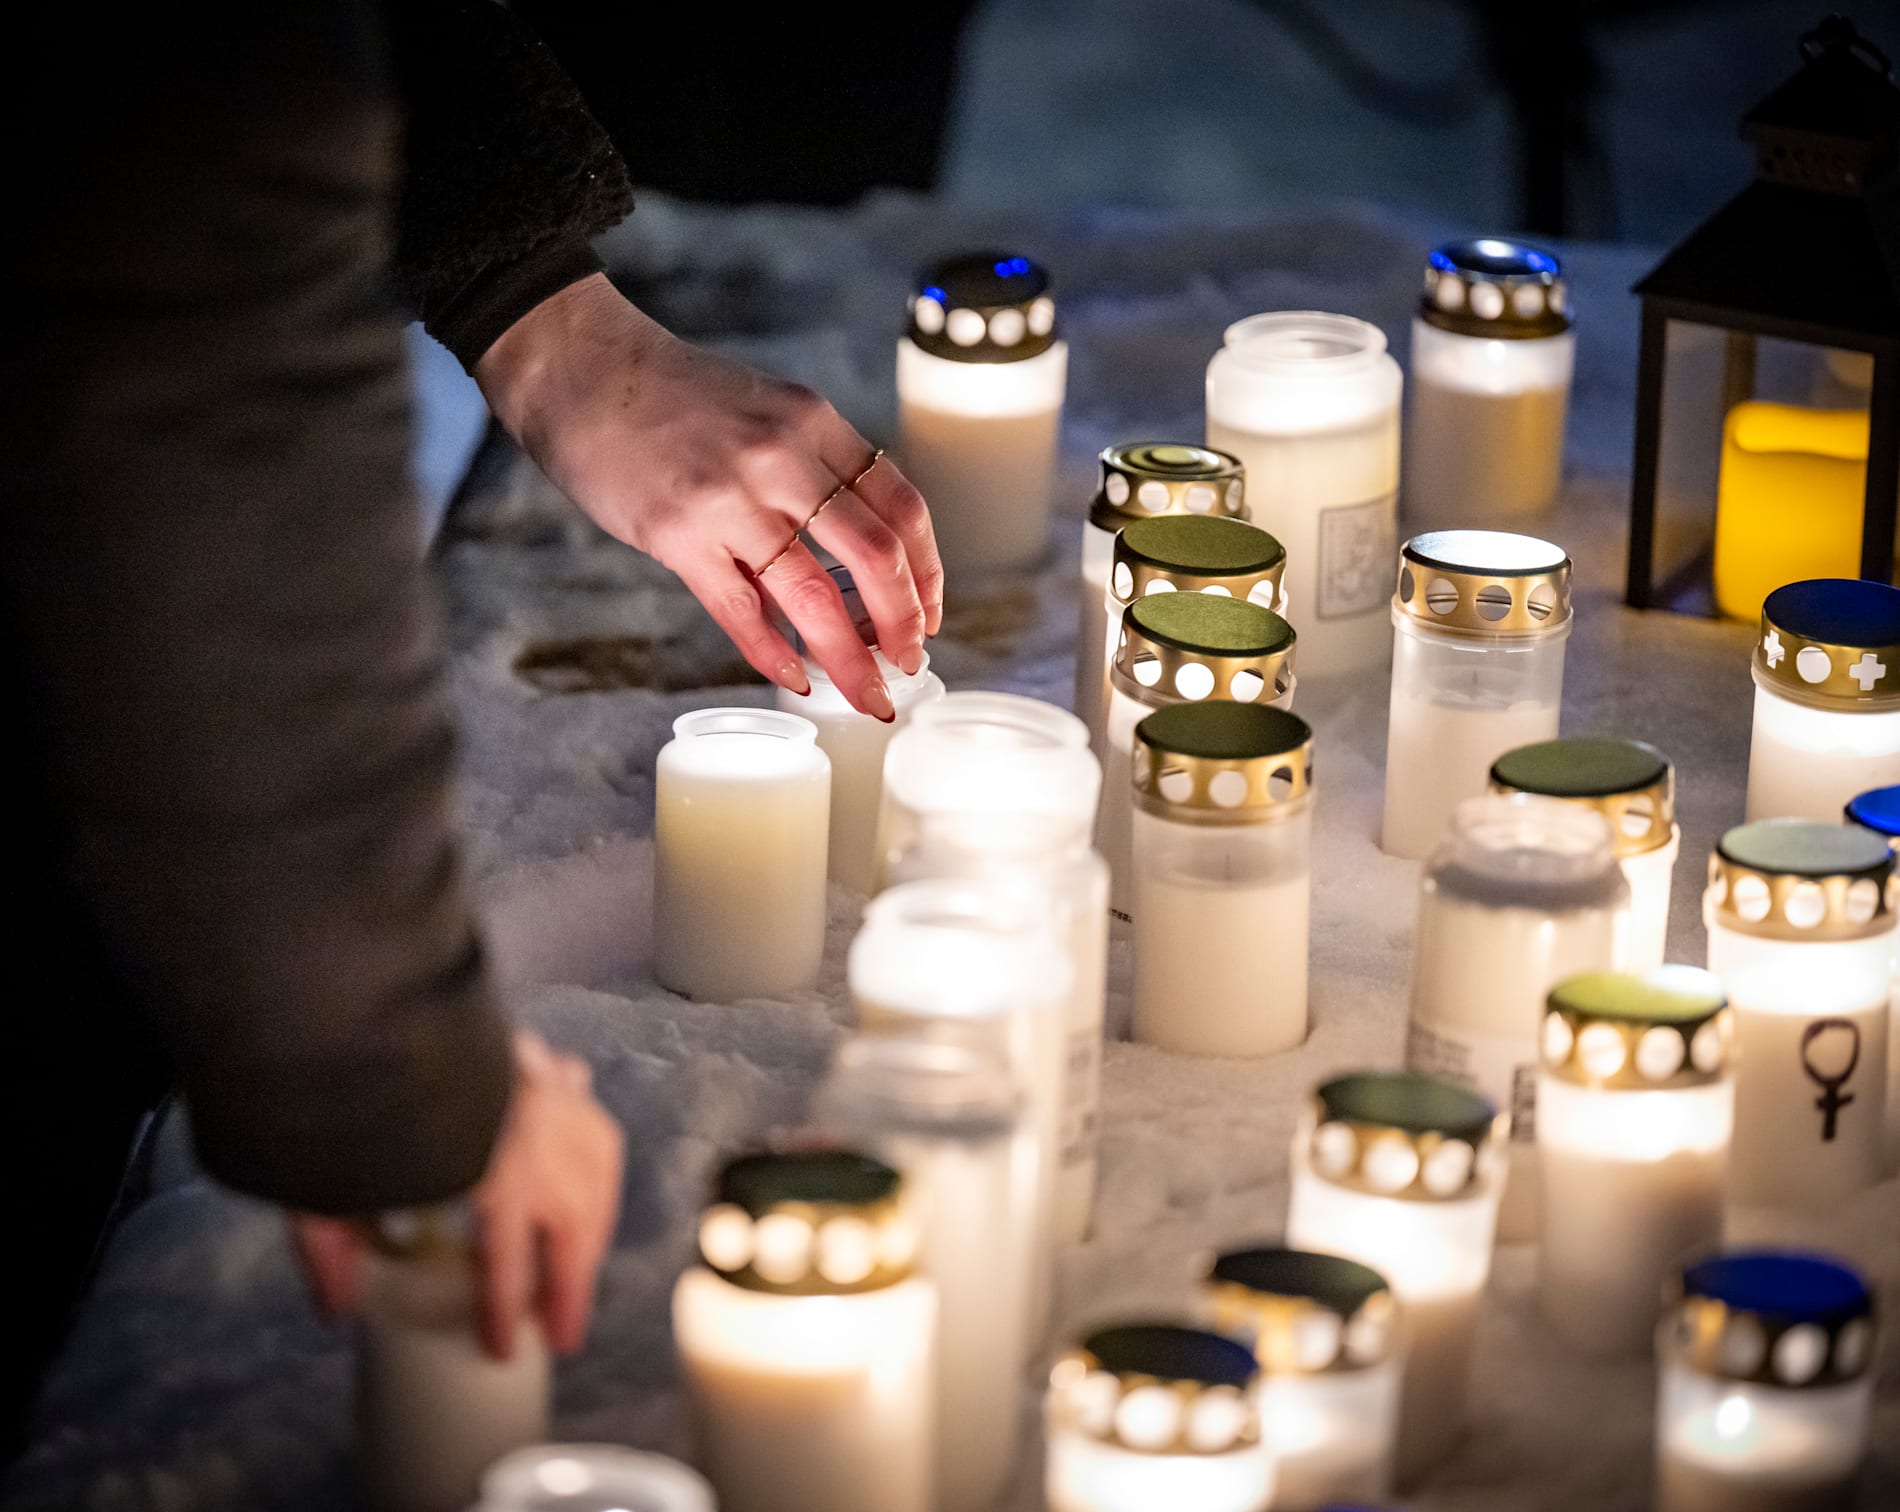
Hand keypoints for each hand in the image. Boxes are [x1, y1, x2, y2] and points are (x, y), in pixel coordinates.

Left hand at [291, 1030, 623, 1358]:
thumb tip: (337, 1309)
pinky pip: (583, 1104)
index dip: (510, 1313)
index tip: (507, 1350)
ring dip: (595, 1221)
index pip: (510, 1261)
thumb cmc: (342, 1084)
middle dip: (572, 1283)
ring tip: (582, 1258)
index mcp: (490, 1166)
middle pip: (574, 1223)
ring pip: (596, 1169)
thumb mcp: (319, 1182)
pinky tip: (589, 1160)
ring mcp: (542, 1092)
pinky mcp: (533, 1060)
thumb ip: (329, 1247)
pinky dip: (591, 1141)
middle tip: (564, 1328)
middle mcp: (533, 1131)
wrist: (356, 996)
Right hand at [476, 274, 942, 719]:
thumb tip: (856, 550)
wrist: (580, 367)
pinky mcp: (677, 535)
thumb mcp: (766, 409)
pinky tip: (796, 679)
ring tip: (869, 696)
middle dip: (903, 624)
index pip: (902, 506)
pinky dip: (775, 655)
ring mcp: (729, 497)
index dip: (928, 572)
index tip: (929, 615)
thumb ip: (811, 468)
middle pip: (876, 556)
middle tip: (909, 664)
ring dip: (851, 659)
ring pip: (815, 596)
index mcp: (815, 423)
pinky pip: (742, 611)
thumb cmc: (672, 395)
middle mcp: (782, 457)